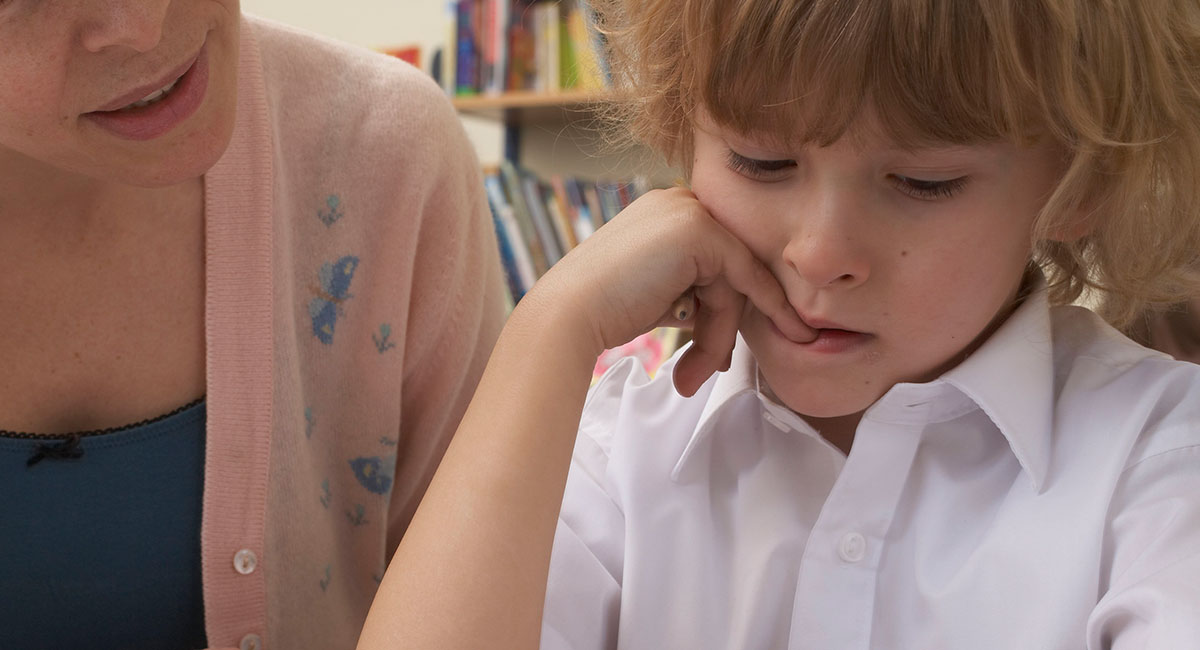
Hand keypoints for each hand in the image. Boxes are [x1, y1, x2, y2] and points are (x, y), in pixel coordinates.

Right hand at [525, 187, 814, 395]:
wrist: (568, 315)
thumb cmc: (603, 310)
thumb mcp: (657, 291)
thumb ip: (692, 289)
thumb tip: (731, 311)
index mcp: (666, 211)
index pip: (716, 257)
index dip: (724, 305)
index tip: (722, 352)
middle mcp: (679, 201)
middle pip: (730, 266)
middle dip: (723, 323)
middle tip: (707, 370)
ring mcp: (689, 211)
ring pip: (736, 279)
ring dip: (720, 334)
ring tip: (693, 375)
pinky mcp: (699, 230)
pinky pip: (743, 277)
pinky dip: (745, 316)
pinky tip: (742, 346)